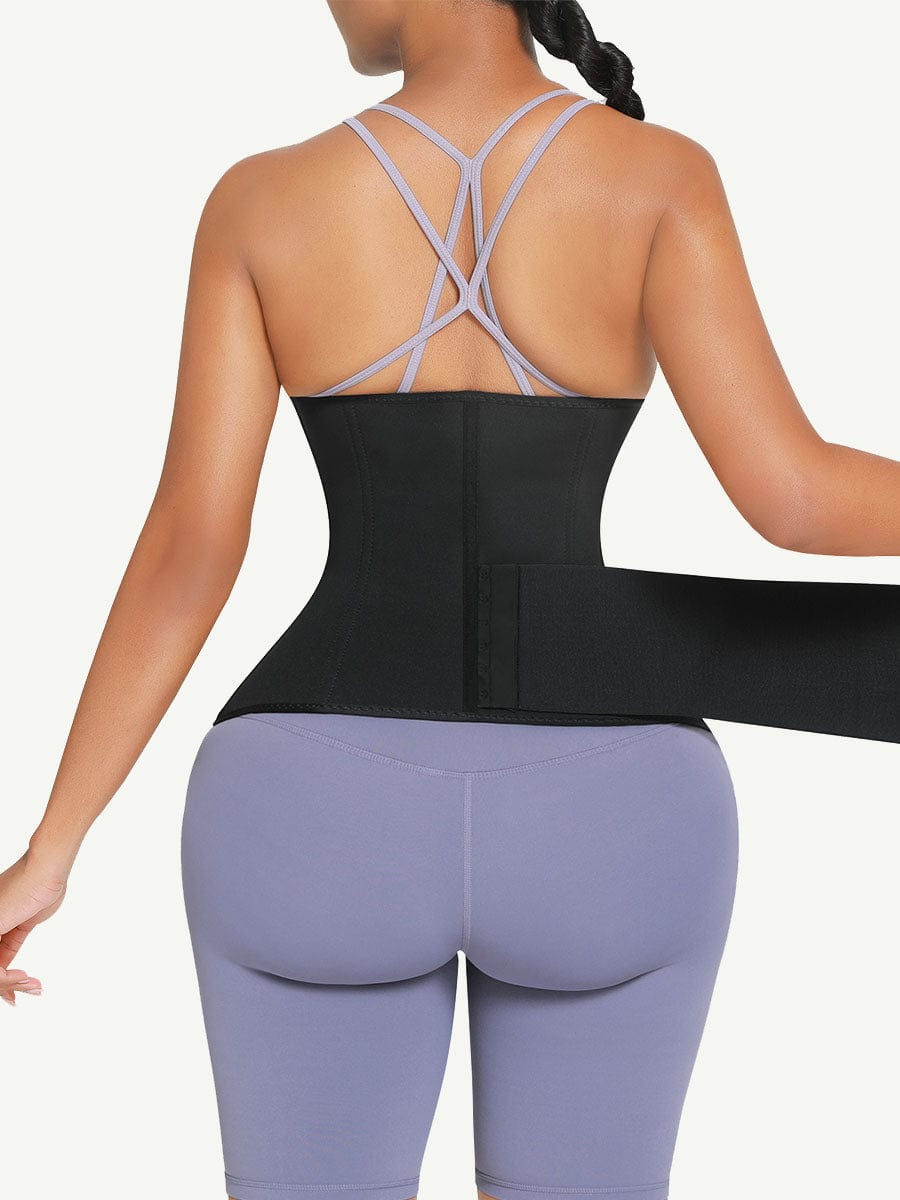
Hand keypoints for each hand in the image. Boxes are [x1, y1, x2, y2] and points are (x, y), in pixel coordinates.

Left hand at [0, 850, 68, 1005]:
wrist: (46, 868)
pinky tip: (25, 979)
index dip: (3, 979)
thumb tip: (5, 963)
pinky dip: (7, 978)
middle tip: (29, 992)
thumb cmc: (42, 886)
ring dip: (10, 983)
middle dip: (7, 985)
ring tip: (33, 984)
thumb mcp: (25, 922)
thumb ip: (11, 939)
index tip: (15, 995)